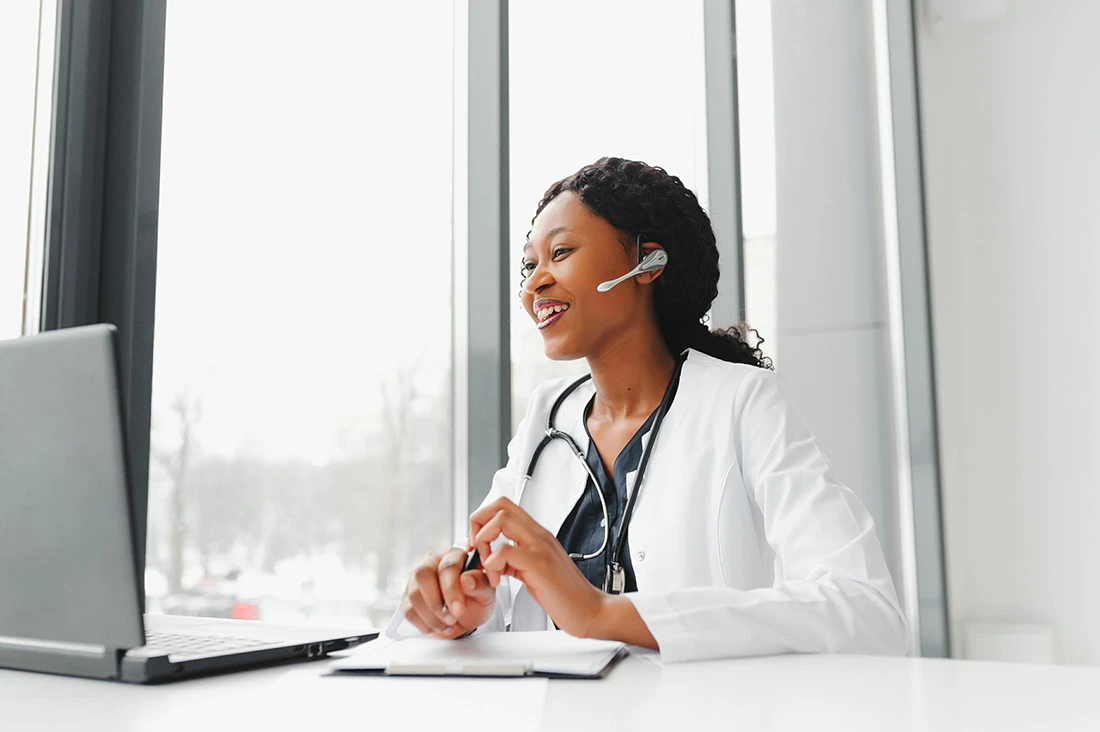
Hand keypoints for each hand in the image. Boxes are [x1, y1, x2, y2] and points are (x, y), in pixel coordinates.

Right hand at [399, 547, 495, 639]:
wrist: (467, 615)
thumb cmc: (477, 598)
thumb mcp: (487, 593)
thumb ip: (480, 583)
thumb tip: (466, 579)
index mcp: (453, 556)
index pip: (447, 567)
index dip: (451, 589)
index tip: (459, 610)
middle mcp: (432, 562)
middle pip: (422, 575)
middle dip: (436, 602)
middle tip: (451, 619)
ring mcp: (416, 579)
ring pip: (413, 595)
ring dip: (431, 616)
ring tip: (448, 626)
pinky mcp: (408, 597)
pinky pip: (408, 610)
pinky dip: (423, 624)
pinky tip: (438, 627)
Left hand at [469, 497, 606, 637]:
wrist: (590, 609)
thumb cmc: (565, 594)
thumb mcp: (534, 569)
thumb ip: (515, 559)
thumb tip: (494, 557)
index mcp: (537, 534)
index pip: (505, 506)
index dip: (484, 520)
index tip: (479, 543)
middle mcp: (539, 535)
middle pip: (500, 505)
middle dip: (479, 524)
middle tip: (479, 549)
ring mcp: (540, 547)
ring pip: (501, 520)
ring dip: (485, 541)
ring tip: (489, 566)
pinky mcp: (539, 564)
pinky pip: (506, 550)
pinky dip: (493, 563)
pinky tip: (498, 578)